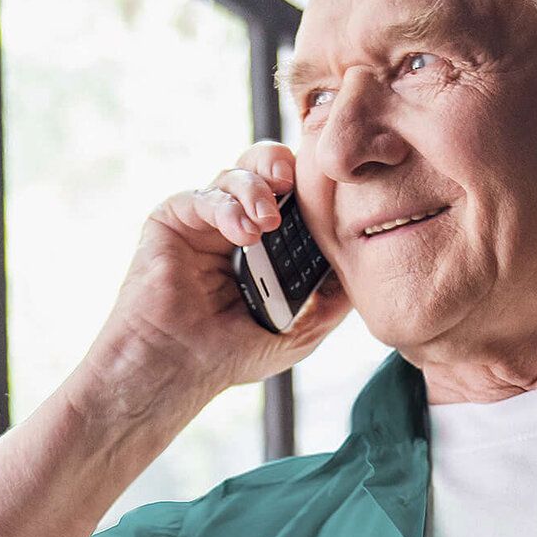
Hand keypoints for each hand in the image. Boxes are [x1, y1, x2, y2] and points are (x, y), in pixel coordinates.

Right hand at [85, 142, 354, 414]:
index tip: (329, 192)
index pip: (294, 196)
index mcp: (267, 244)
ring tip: (267, 221)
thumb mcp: (299, 331)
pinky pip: (202, 196)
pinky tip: (243, 233)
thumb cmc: (230, 356)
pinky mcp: (172, 221)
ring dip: (256, 188)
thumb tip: (364, 268)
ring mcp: (204, 221)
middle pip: (264, 169)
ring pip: (235, 173)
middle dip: (282, 166)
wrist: (177, 370)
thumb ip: (331, 299)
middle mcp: (236, 224)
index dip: (311, 187)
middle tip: (293, 183)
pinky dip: (226, 206)